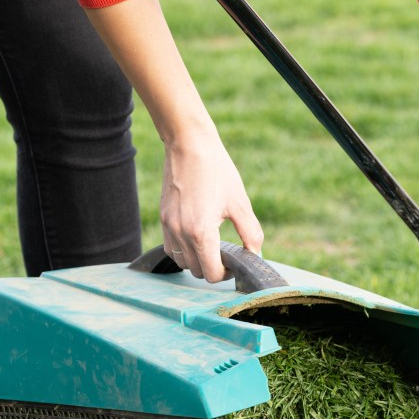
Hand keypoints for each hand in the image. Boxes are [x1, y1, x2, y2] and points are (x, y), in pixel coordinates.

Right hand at [160, 131, 262, 282]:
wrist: (189, 145)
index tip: (235, 262)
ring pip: (181, 263)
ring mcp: (168, 226)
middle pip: (197, 271)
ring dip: (197, 261)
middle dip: (213, 267)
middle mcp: (181, 233)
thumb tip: (256, 254)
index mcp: (201, 232)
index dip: (226, 273)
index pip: (212, 274)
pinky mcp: (163, 218)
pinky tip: (197, 237)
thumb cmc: (217, 171)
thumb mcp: (240, 203)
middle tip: (226, 253)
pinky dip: (184, 251)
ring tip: (212, 245)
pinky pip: (170, 248)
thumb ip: (251, 233)